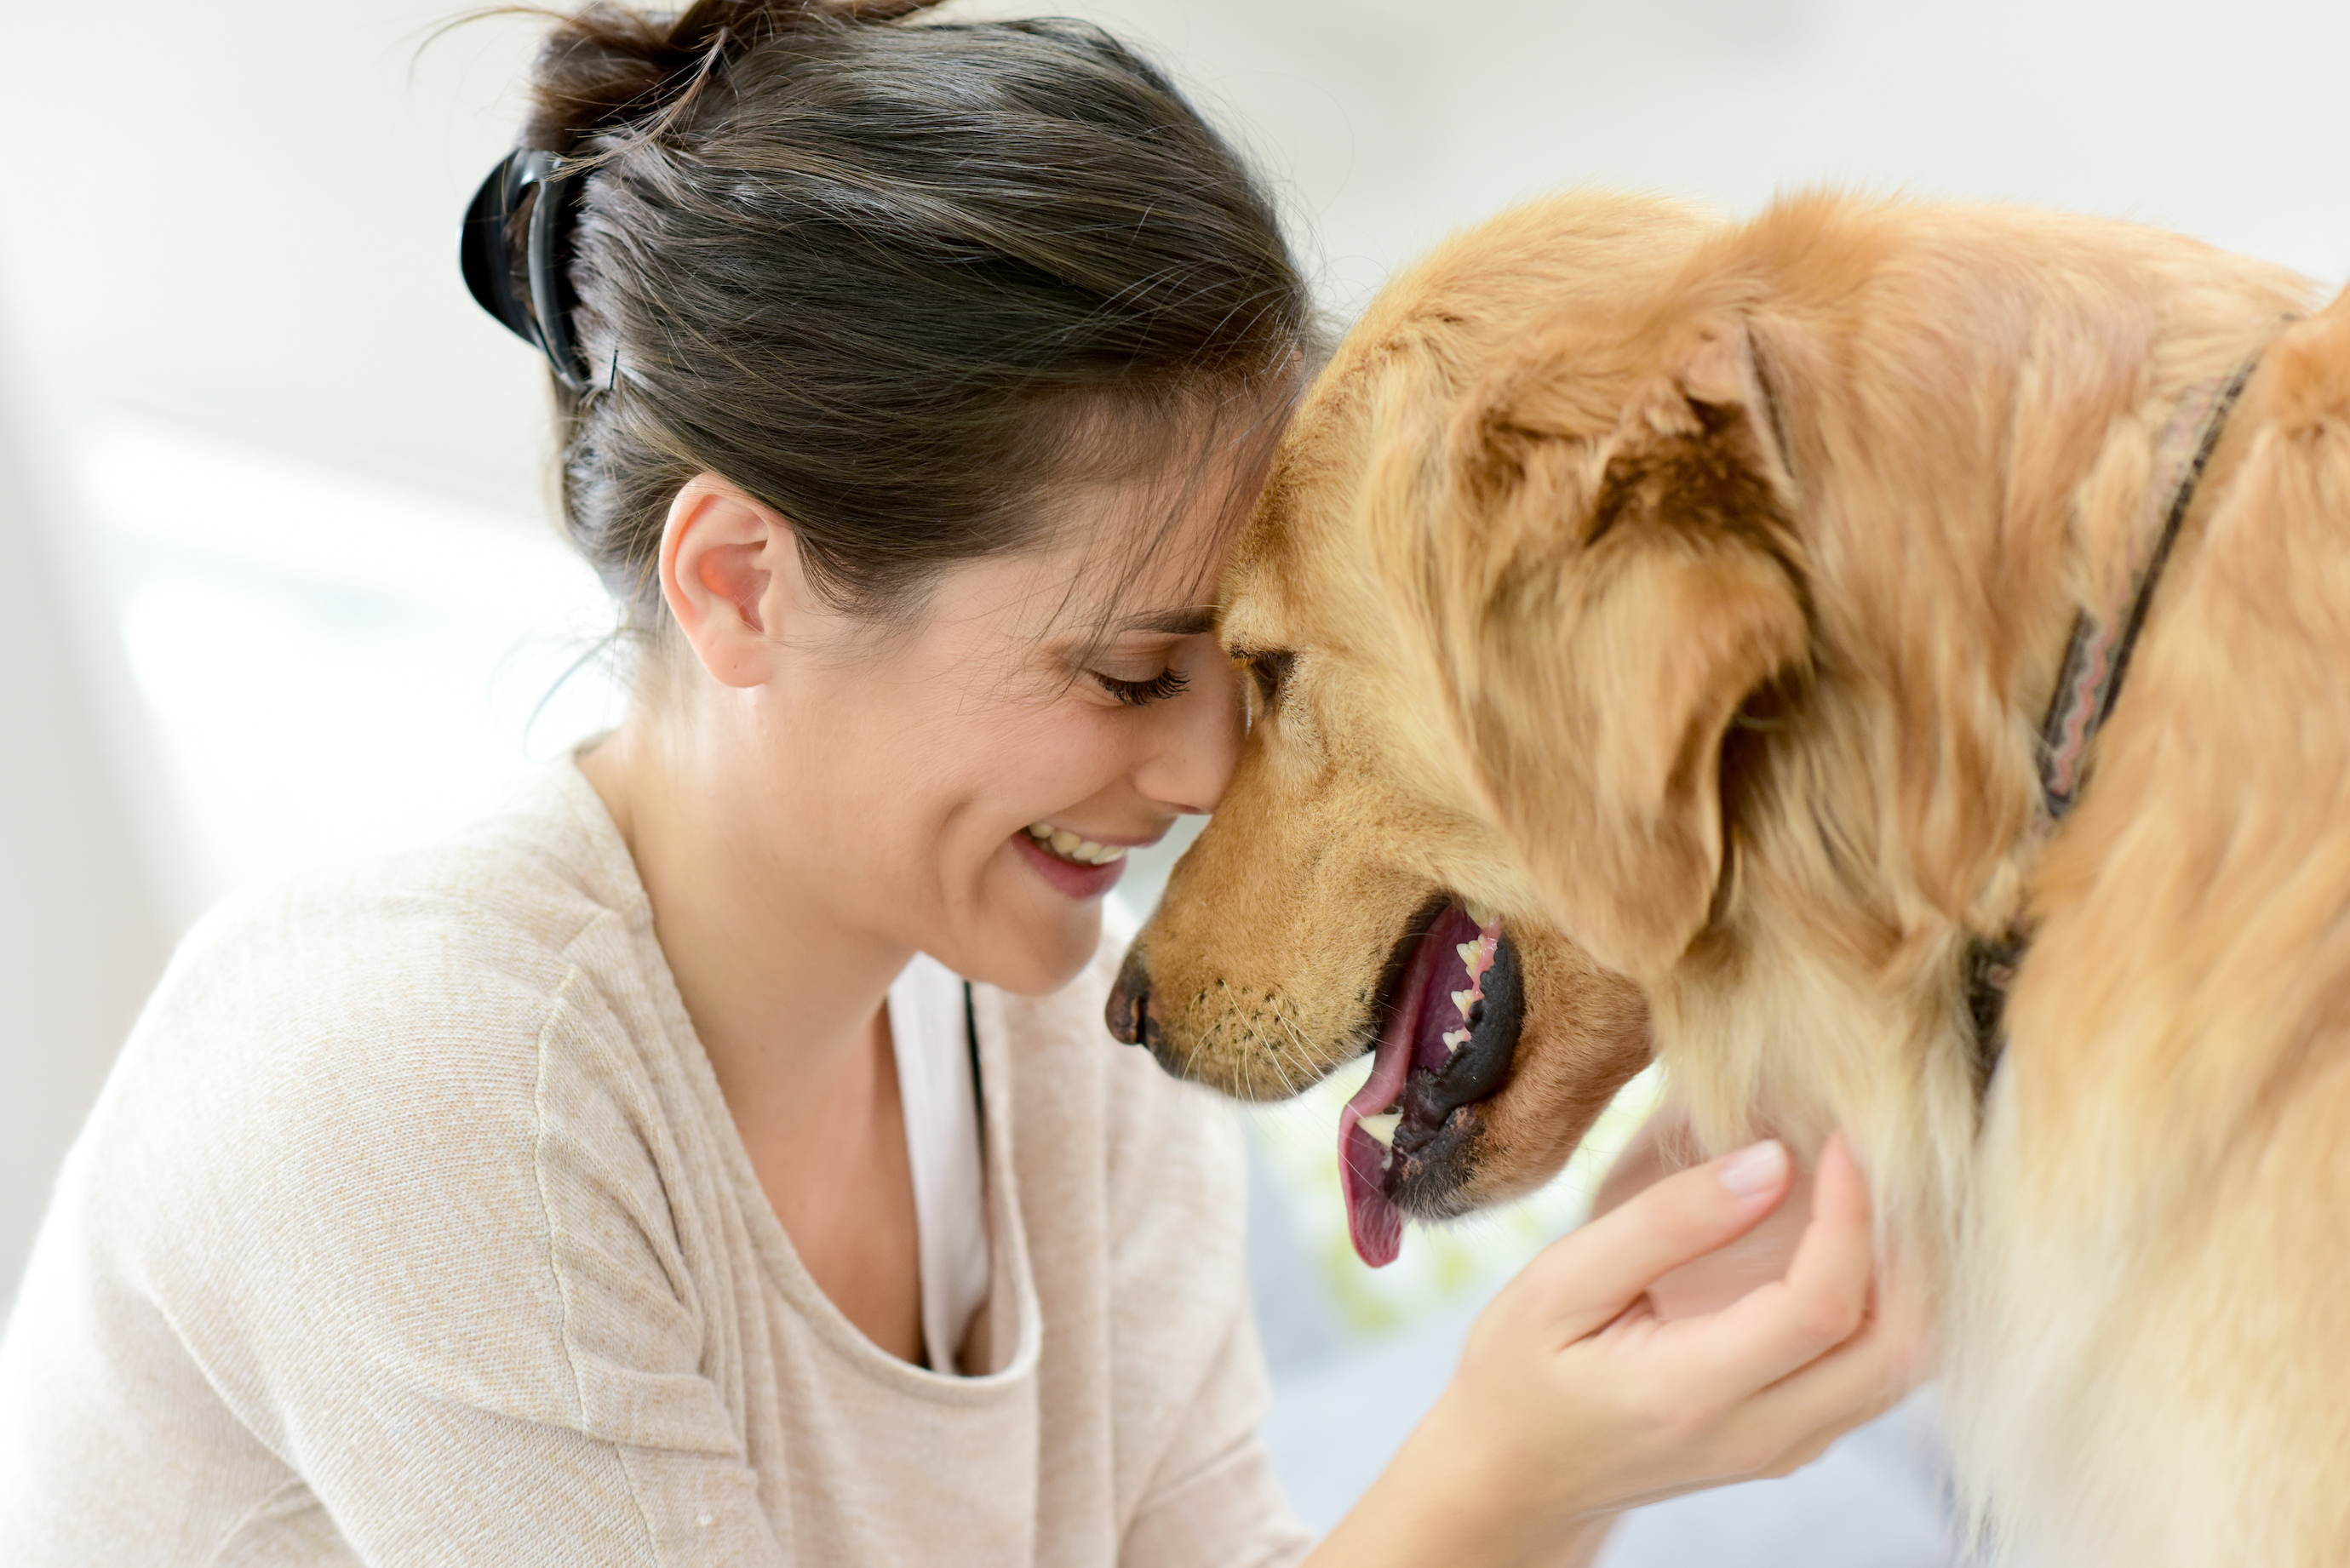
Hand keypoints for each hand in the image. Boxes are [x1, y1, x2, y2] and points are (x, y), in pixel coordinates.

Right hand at [1310, 1132, 1927, 1567]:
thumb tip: (1772, 1161)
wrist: (1516, 1476)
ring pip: (1905, 1366)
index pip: (1821, 1307)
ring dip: (1912, 1276)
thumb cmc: (1521, 1372)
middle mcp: (1761, 1436)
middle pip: (1898, 1348)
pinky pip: (1880, 1371)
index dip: (1851, 1215)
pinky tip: (1853, 1240)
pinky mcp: (1799, 1440)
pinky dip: (1891, 1302)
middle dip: (1910, 1245)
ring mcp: (1790, 1449)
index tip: (1841, 1138)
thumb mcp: (1560, 1284)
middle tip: (1880, 1160)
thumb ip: (1665, 1224)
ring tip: (1873, 1191)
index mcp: (1692, 1395)